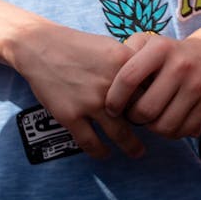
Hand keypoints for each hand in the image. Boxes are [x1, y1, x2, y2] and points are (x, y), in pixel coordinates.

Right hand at [9, 21, 144, 158]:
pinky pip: (90, 142)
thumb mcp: (111, 46)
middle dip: (150, 126)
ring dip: (131, 146)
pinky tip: (105, 154)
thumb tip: (151, 84)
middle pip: (139, 113)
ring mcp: (89, 102)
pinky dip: (100, 152)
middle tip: (156, 134)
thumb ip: (130, 66)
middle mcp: (110, 85)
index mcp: (124, 63)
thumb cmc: (78, 46)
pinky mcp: (70, 116)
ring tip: (138, 152)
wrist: (40, 47)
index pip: (151, 88)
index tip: (160, 109)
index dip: (156, 100)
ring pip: (119, 134)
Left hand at [104, 32, 200, 138]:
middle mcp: (181, 65)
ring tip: (149, 119)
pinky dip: (170, 133)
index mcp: (160, 48)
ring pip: (163, 125)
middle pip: (145, 109)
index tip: (111, 108)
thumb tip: (104, 81)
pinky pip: (181, 131)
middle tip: (132, 115)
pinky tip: (167, 120)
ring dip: (151, 128)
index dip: (115, 98)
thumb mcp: (147, 43)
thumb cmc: (168, 53)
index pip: (128, 78)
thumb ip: (124, 56)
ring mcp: (197, 85)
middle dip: (133, 118)